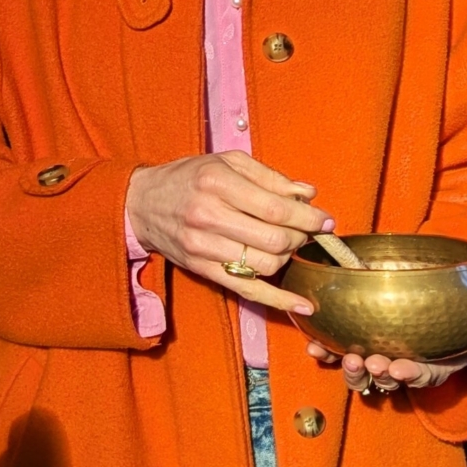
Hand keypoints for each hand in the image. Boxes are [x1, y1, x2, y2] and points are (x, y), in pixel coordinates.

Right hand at [125, 151, 332, 317]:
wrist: (142, 203)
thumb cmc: (188, 177)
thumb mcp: (225, 161)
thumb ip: (268, 176)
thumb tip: (308, 193)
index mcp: (217, 182)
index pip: (276, 208)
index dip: (308, 217)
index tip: (325, 220)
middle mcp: (208, 215)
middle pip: (274, 240)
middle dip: (300, 237)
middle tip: (305, 230)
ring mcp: (204, 247)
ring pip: (265, 266)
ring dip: (287, 258)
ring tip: (286, 245)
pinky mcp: (202, 270)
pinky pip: (247, 291)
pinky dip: (278, 301)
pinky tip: (303, 305)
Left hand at [306, 318, 466, 395]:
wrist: (428, 297)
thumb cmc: (453, 317)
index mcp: (426, 363)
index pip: (420, 374)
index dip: (410, 374)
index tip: (401, 369)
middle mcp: (398, 363)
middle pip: (384, 377)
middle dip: (375, 373)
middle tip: (369, 363)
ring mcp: (372, 354)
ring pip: (358, 371)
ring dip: (349, 367)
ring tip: (346, 357)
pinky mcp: (349, 341)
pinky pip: (333, 352)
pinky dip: (323, 351)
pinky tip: (314, 346)